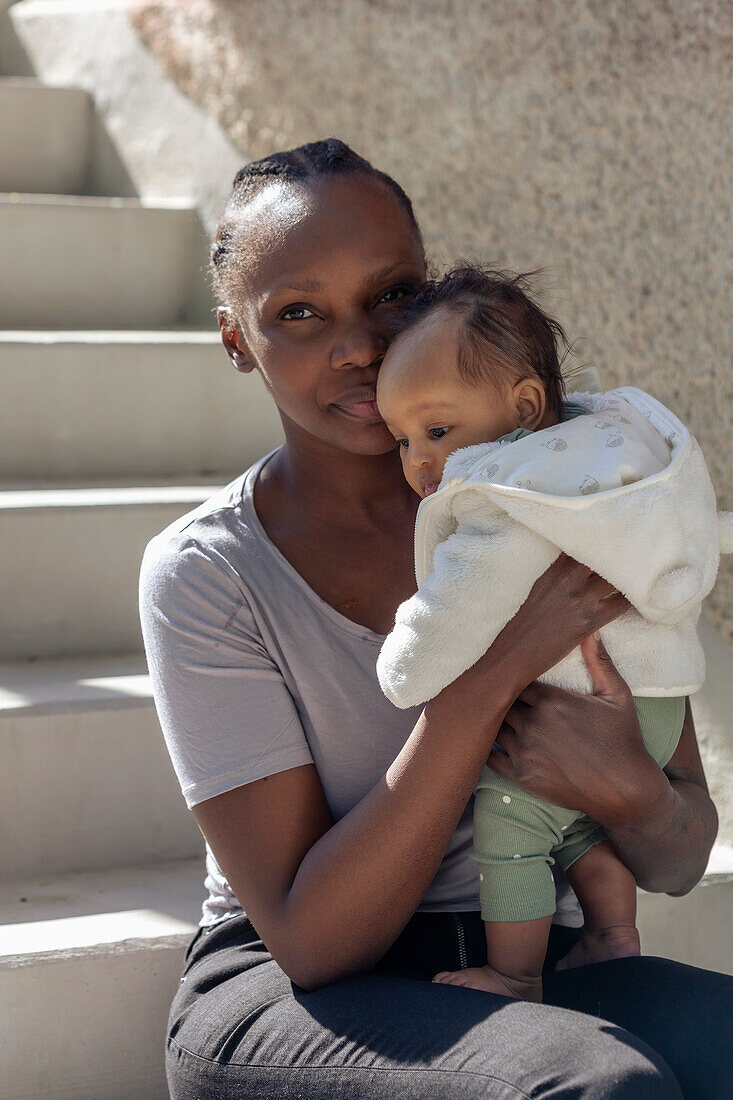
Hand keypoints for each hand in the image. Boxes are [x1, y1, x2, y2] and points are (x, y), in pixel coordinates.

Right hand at [483, 554, 628, 697]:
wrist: (514, 654)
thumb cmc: (523, 622)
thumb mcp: (538, 588)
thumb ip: (559, 573)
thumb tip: (579, 563)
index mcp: (554, 570)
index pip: (584, 544)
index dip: (601, 540)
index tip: (615, 538)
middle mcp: (568, 580)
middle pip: (604, 556)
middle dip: (619, 554)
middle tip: (634, 552)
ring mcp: (580, 600)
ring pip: (615, 579)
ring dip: (627, 576)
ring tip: (639, 573)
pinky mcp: (589, 622)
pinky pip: (620, 604)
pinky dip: (629, 599)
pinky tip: (636, 597)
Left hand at [487, 632, 656, 823]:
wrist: (625, 789)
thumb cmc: (623, 739)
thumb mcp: (617, 695)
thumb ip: (599, 661)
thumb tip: (590, 630)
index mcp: (550, 700)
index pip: (514, 678)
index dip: (511, 677)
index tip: (511, 676)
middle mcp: (532, 723)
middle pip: (499, 701)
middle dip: (500, 698)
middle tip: (496, 694)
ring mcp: (524, 750)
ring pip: (493, 726)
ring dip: (493, 721)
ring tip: (490, 715)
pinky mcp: (521, 776)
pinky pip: (490, 757)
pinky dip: (486, 748)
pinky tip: (488, 742)